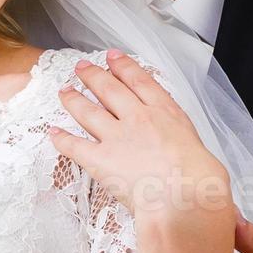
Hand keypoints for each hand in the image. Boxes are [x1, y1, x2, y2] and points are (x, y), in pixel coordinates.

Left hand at [47, 51, 234, 235]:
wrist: (185, 195)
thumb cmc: (200, 178)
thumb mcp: (199, 149)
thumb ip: (184, 144)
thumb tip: (184, 154)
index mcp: (165, 113)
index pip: (139, 81)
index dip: (123, 66)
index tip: (112, 57)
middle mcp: (138, 118)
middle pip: (110, 90)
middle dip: (93, 76)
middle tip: (81, 67)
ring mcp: (118, 137)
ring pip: (88, 111)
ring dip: (73, 100)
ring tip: (63, 92)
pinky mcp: (101, 160)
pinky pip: (74, 147)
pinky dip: (61, 139)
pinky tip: (53, 133)